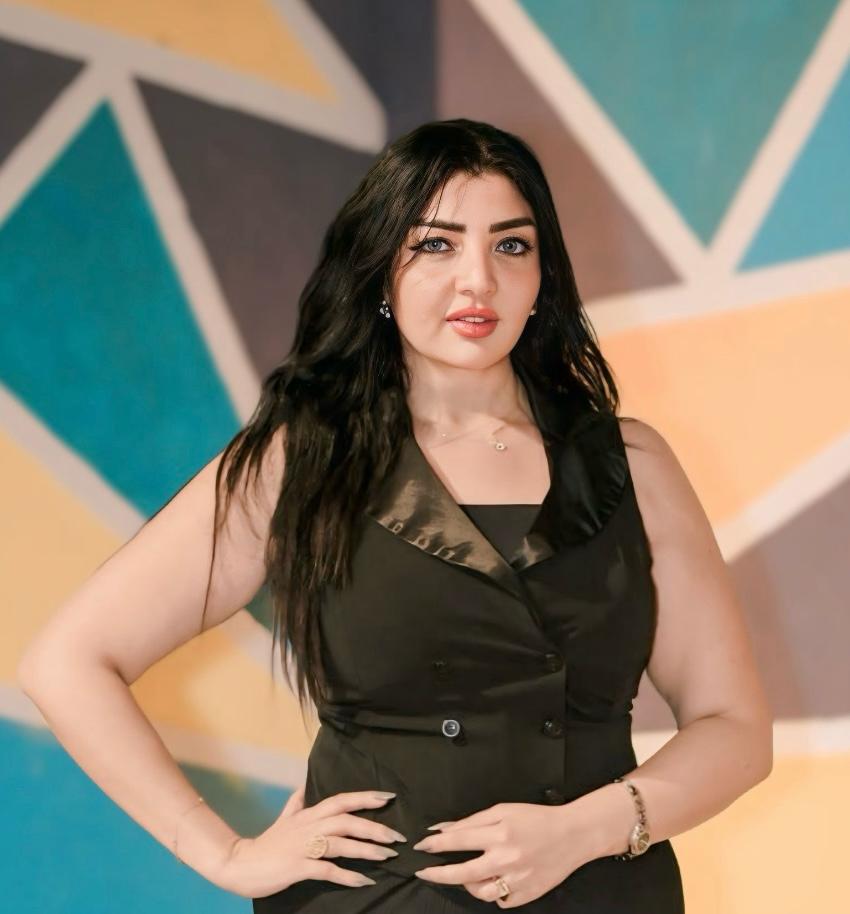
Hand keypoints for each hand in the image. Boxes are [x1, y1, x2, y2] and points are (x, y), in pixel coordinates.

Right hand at [215, 784, 405, 898]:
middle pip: (347, 820)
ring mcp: (304, 846)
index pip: (341, 799)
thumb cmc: (267, 843)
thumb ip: (296, 802)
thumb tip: (303, 786)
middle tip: (397, 836)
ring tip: (388, 856)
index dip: (365, 797)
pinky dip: (348, 875)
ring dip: (367, 850)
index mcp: (309, 814)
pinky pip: (328, 870)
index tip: (388, 797)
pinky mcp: (299, 867)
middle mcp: (309, 826)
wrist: (240, 864)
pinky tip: (364, 881)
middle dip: (374, 827)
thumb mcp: (283, 818)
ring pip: (341, 843)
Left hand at [411, 801, 592, 907]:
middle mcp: (506, 859)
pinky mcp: (527, 895)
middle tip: (423, 872)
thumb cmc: (536, 818)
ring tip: (466, 875)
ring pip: (480, 893)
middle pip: (462, 874)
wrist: (573, 835)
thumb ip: (473, 821)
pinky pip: (500, 901)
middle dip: (437, 873)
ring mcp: (517, 880)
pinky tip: (494, 881)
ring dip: (467, 885)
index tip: (421, 846)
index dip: (435, 844)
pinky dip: (493, 892)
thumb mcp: (503, 810)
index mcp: (499, 833)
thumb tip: (444, 829)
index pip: (458, 840)